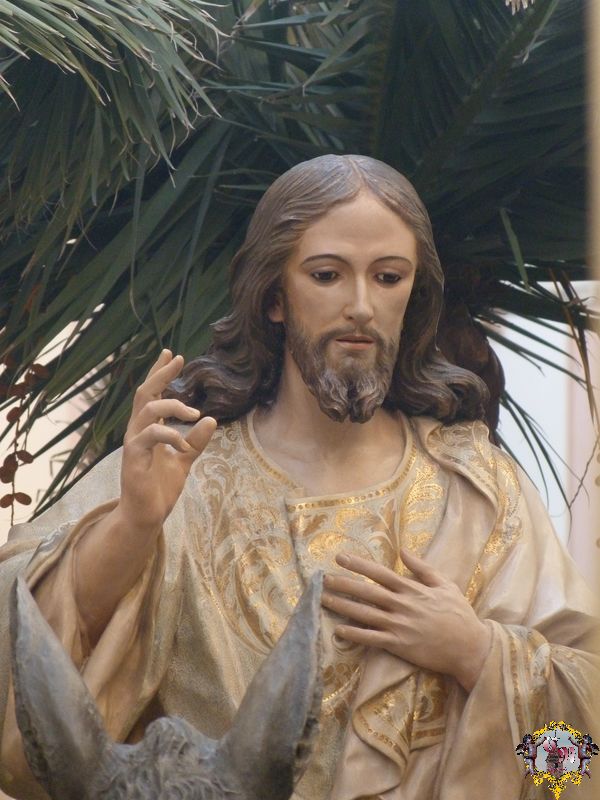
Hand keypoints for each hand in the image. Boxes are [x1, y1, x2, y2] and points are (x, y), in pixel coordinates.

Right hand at [118, 349, 216, 532]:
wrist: (146, 516)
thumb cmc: (160, 488)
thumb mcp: (184, 460)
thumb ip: (196, 441)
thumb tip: (212, 420)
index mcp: (148, 430)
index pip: (152, 395)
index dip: (160, 374)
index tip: (172, 354)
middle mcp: (137, 432)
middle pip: (145, 394)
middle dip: (160, 374)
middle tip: (176, 359)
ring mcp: (134, 444)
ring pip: (147, 410)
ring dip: (173, 406)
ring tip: (194, 412)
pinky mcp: (134, 458)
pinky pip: (150, 436)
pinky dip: (170, 434)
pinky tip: (184, 443)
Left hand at [321, 549, 490, 690]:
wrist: (470, 647)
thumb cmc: (459, 614)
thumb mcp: (445, 584)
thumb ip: (422, 567)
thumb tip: (403, 550)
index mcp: (412, 589)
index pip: (380, 573)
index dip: (359, 564)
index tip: (340, 558)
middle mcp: (402, 605)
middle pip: (367, 592)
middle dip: (344, 583)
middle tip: (323, 578)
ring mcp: (399, 625)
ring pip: (365, 614)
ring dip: (343, 606)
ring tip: (323, 599)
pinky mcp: (399, 645)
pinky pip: (372, 638)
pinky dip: (354, 634)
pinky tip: (339, 630)